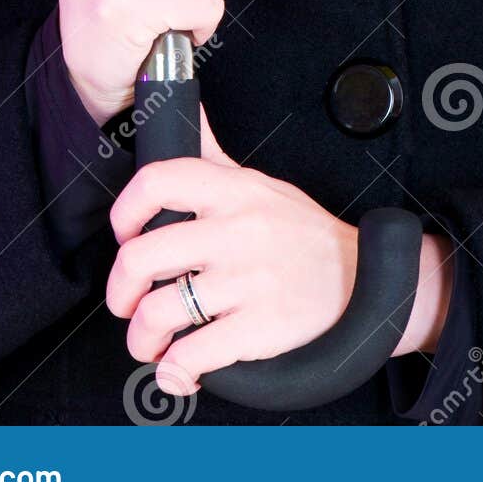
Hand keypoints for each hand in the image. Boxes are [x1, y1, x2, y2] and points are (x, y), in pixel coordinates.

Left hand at [106, 104, 359, 393]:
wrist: (363, 279)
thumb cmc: (303, 233)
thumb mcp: (260, 183)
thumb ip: (214, 157)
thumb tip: (185, 110)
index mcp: (232, 192)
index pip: (155, 182)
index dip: (124, 212)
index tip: (123, 235)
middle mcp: (235, 231)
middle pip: (140, 257)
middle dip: (119, 292)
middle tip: (126, 303)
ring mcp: (246, 280)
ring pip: (158, 312)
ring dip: (142, 339)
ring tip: (150, 342)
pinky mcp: (260, 327)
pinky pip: (194, 354)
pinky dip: (174, 371)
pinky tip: (178, 369)